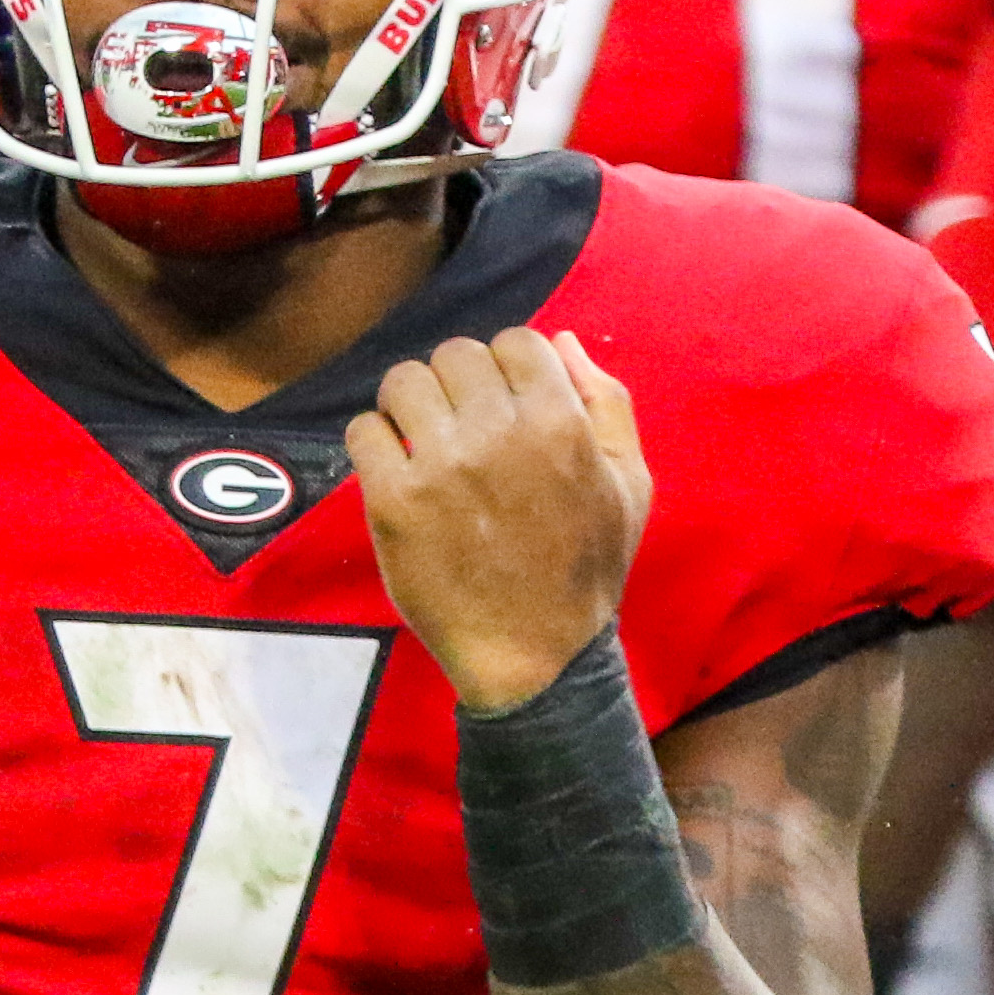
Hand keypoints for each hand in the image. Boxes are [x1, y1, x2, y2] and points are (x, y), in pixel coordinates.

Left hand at [348, 329, 651, 712]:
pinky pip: (363, 431)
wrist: (536, 654)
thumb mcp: (630, 483)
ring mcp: (441, 467)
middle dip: (456, 382)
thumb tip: (561, 340)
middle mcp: (498, 434)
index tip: (500, 403)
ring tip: (419, 436)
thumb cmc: (586, 569)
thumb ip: (606, 403)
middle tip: (457, 423)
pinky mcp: (393, 502)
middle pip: (455, 354)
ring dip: (409, 401)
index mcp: (560, 422)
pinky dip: (374, 441)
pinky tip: (394, 468)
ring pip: (403, 380)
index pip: (515, 340)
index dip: (506, 367)